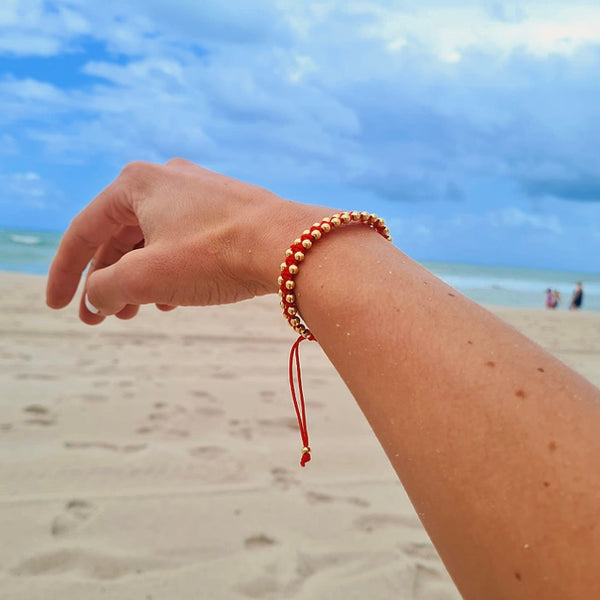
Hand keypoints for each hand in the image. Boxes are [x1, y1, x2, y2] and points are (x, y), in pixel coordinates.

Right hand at [46, 159, 325, 323]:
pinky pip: (184, 243)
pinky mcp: (226, 211)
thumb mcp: (147, 278)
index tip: (58, 307)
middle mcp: (166, 180)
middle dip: (107, 281)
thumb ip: (106, 289)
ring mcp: (200, 193)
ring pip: (154, 242)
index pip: (85, 231)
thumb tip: (96, 298)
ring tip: (135, 313)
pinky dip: (171, 271)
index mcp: (136, 183)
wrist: (293, 246)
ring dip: (139, 279)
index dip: (65, 272)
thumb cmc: (216, 255)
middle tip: (100, 319)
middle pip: (121, 237)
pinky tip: (174, 299)